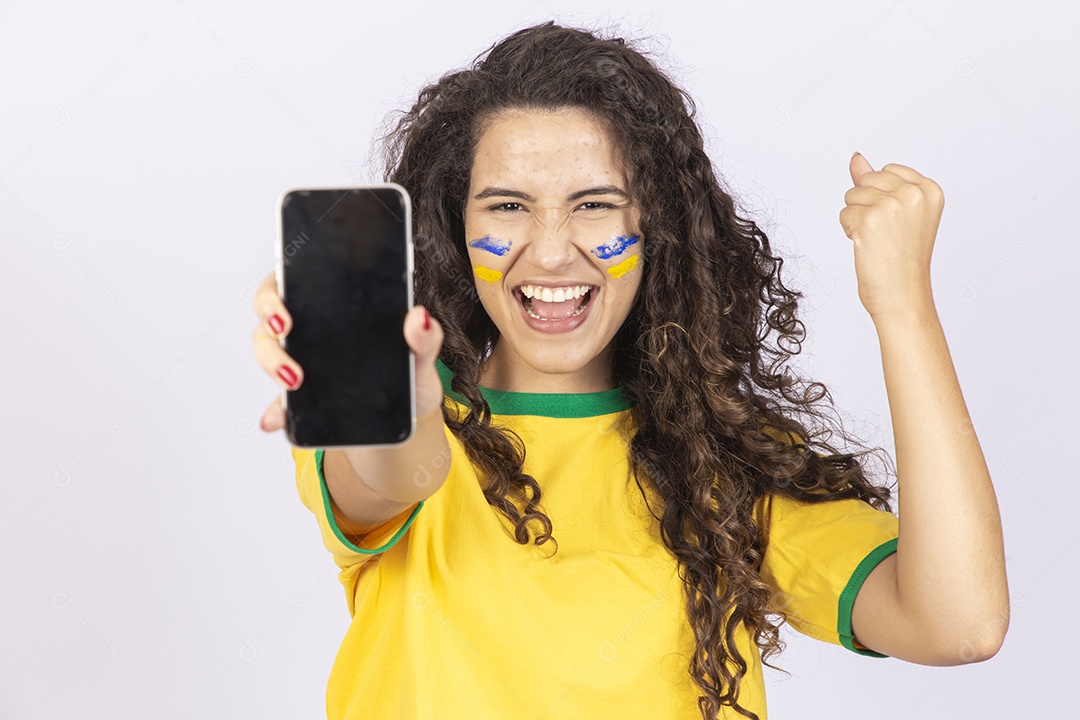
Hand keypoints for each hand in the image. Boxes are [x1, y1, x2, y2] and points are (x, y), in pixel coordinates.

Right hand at [250, 273, 444, 431]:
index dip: (278, 287)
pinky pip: (279, 403)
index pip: (293, 280)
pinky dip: (274, 411)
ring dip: (271, 362)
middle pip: (271, 312)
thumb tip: (419, 316)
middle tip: (284, 330)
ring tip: (293, 379)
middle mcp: (310, 328)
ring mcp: (300, 361)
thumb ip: (425, 337)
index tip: (285, 303)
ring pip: (268, 350)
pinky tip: (274, 419)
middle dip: (269, 318)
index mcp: (334, 306)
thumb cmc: (409, 374)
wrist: (407, 415)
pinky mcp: (301, 399)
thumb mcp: (421, 356)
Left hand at [839, 152, 943, 320]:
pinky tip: (867, 246)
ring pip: (852, 196)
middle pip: (866, 180)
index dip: (882, 197)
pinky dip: (849, 231)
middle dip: (867, 205)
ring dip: (856, 219)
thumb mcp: (899, 212)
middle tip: (885, 233)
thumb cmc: (901, 258)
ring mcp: (891, 206)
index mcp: (929, 189)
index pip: (886, 171)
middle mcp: (913, 194)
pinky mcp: (869, 220)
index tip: (897, 222)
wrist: (902, 295)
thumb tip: (856, 157)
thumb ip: (877, 181)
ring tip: (877, 240)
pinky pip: (844, 214)